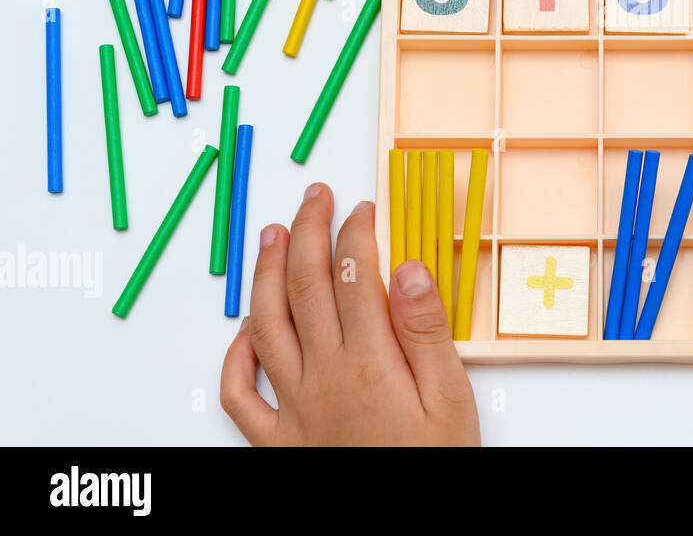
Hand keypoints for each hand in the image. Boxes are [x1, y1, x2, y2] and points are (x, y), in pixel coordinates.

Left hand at [220, 184, 479, 445]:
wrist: (407, 529)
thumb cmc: (434, 467)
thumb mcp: (451, 400)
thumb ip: (427, 332)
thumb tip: (408, 268)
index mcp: (370, 363)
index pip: (356, 275)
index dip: (357, 231)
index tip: (363, 207)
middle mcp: (323, 377)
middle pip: (306, 287)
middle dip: (308, 231)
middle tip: (315, 196)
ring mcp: (293, 408)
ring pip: (266, 326)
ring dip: (265, 274)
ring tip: (271, 235)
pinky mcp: (276, 442)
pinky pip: (238, 396)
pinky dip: (233, 356)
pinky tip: (243, 329)